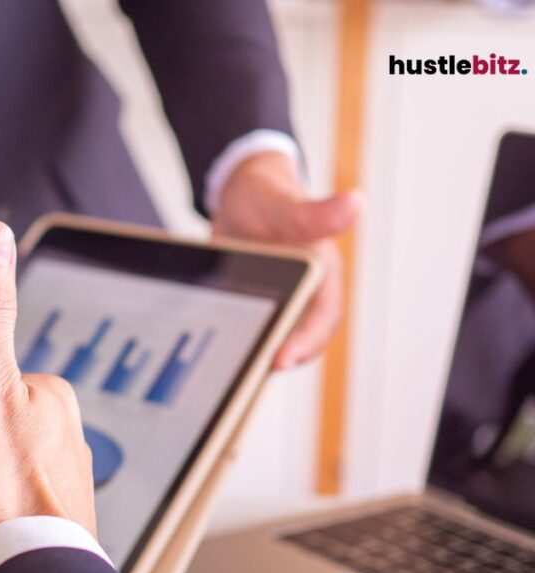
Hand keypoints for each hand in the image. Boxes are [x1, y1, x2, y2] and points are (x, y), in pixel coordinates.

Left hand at [213, 151, 363, 368]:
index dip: (306, 342)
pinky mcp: (262, 306)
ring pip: (278, 339)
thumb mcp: (282, 203)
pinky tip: (220, 354)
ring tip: (232, 373)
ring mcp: (285, 302)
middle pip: (301, 339)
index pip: (322, 318)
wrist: (241, 192)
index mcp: (323, 273)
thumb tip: (357, 203)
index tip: (282, 359)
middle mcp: (308, 292)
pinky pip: (257, 332)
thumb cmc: (267, 193)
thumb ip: (313, 213)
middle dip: (280, 359)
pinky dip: (245, 343)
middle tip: (249, 375)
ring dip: (261, 355)